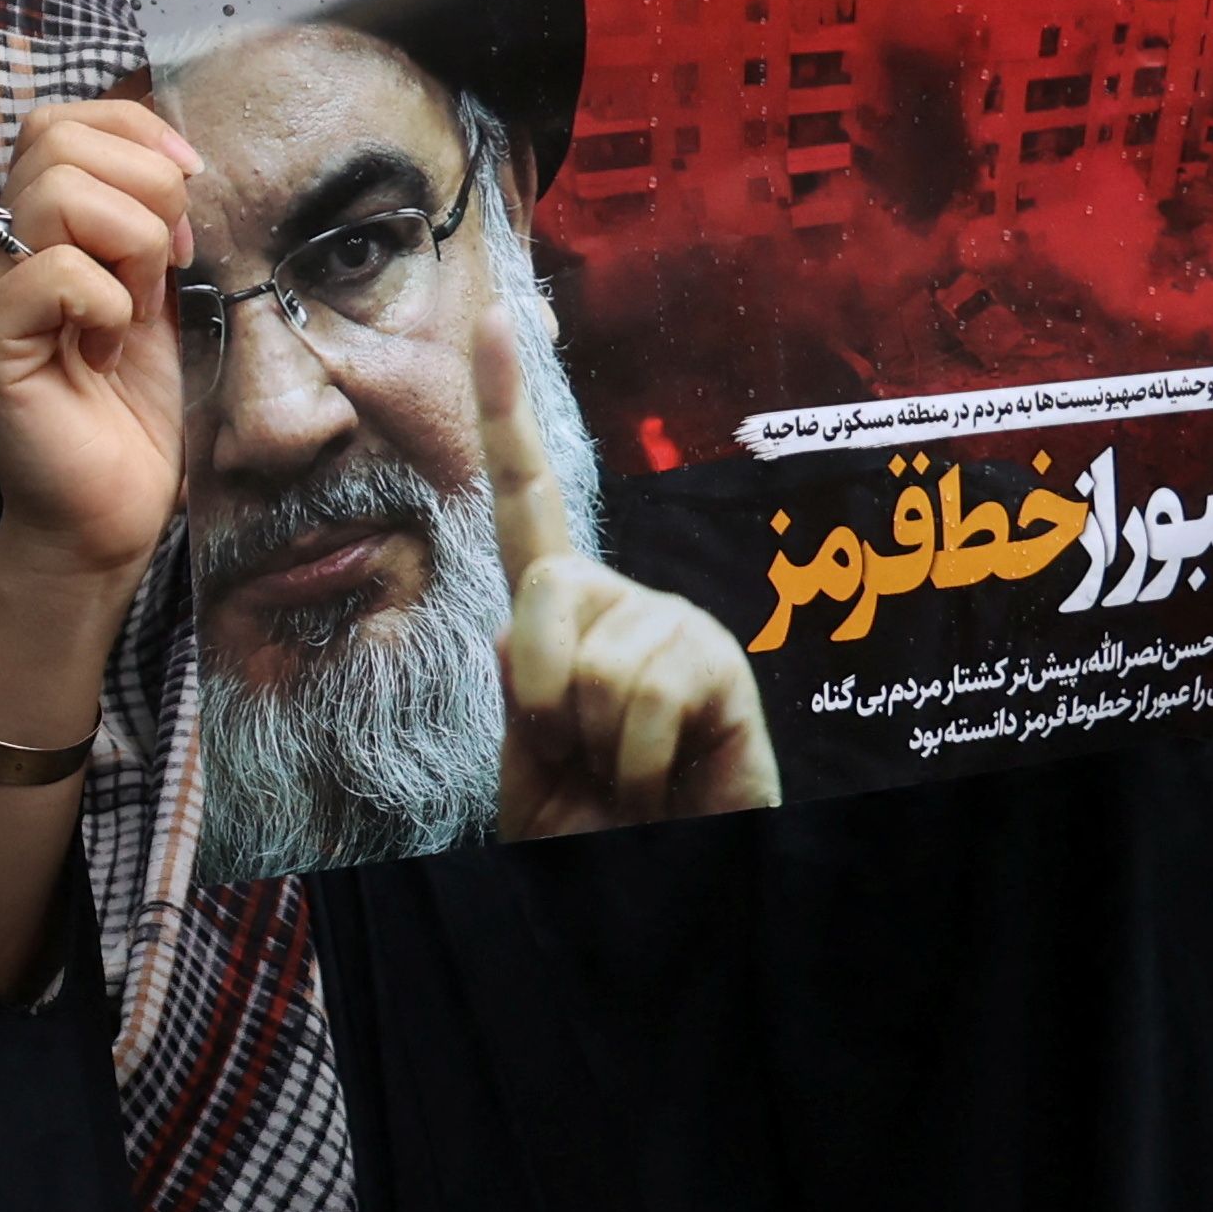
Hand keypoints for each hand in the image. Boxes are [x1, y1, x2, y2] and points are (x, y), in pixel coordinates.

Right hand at [0, 99, 195, 588]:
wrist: (106, 518)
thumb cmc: (130, 414)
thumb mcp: (150, 293)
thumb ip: (144, 224)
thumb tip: (172, 155)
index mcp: (27, 234)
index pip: (57, 122)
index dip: (135, 131)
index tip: (190, 192)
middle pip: (56, 140)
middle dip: (145, 187)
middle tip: (167, 265)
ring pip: (58, 191)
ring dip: (133, 242)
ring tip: (136, 306)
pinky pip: (58, 273)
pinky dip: (110, 302)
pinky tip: (107, 348)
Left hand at [481, 326, 775, 837]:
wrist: (661, 898)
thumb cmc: (596, 832)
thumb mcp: (527, 768)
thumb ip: (513, 697)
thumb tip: (504, 628)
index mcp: (564, 614)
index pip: (526, 498)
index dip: (506, 407)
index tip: (491, 314)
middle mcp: (624, 603)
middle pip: (542, 593)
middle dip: (539, 693)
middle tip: (581, 755)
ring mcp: (678, 628)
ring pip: (590, 655)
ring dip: (592, 739)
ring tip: (625, 773)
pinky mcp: (721, 668)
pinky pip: (640, 693)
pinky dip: (634, 758)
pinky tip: (663, 777)